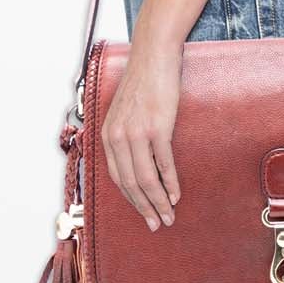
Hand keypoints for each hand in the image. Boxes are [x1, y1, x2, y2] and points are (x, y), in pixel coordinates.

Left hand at [103, 35, 182, 230]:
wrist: (153, 58)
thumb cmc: (143, 84)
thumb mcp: (124, 113)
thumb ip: (125, 136)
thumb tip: (136, 161)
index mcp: (107, 136)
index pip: (118, 178)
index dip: (132, 200)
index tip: (143, 214)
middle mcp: (117, 137)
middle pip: (131, 183)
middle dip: (144, 208)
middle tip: (156, 224)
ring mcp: (136, 133)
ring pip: (146, 178)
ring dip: (158, 201)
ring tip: (168, 215)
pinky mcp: (157, 127)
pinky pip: (163, 163)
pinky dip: (170, 183)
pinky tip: (175, 195)